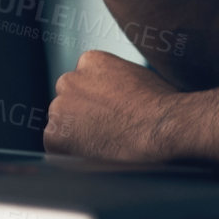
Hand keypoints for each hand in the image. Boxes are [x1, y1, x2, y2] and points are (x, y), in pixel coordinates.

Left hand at [45, 50, 180, 162]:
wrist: (162, 127)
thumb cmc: (162, 107)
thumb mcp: (138, 77)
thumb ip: (115, 82)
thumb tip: (115, 97)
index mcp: (90, 61)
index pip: (82, 83)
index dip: (96, 103)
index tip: (109, 116)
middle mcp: (69, 80)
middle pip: (68, 102)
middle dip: (82, 117)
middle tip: (106, 134)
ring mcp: (60, 107)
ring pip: (62, 125)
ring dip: (77, 137)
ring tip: (106, 147)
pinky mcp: (55, 135)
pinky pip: (57, 148)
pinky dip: (72, 155)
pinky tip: (97, 156)